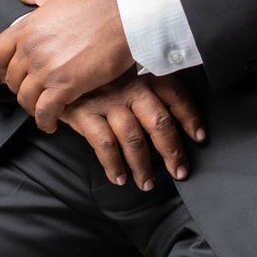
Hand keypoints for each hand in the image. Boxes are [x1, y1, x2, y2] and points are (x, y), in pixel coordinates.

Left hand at [0, 0, 134, 127]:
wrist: (126, 16)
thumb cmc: (98, 4)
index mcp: (26, 27)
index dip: (0, 69)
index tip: (9, 75)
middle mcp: (31, 49)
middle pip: (12, 80)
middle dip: (21, 89)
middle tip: (34, 92)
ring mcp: (46, 68)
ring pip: (25, 98)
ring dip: (33, 107)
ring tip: (44, 109)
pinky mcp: (64, 85)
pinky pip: (44, 112)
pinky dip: (46, 121)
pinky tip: (52, 122)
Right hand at [56, 75, 204, 191]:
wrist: (56, 74)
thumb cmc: (97, 81)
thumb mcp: (124, 77)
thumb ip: (146, 93)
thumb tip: (174, 124)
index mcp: (143, 76)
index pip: (174, 94)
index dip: (190, 116)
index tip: (200, 137)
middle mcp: (128, 87)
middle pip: (159, 121)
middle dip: (172, 151)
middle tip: (180, 171)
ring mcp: (107, 100)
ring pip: (133, 138)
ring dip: (143, 166)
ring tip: (147, 183)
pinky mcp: (85, 113)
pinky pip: (105, 144)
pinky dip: (114, 165)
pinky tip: (119, 177)